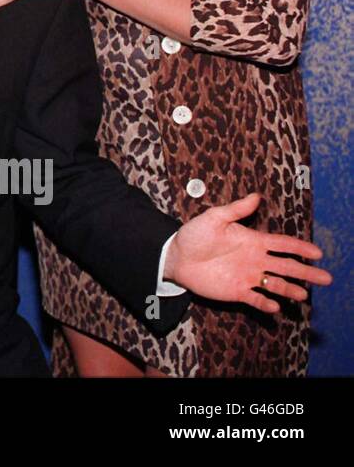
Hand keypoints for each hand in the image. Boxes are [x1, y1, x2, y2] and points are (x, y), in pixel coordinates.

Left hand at [164, 194, 330, 313]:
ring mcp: (247, 276)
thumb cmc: (194, 234)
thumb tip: (256, 196)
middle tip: (326, 278)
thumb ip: (236, 210)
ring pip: (275, 285)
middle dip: (306, 272)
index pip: (282, 244)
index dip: (300, 248)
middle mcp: (255, 260)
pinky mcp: (236, 291)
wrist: (176, 256)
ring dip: (289, 290)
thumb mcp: (214, 218)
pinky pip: (255, 299)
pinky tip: (275, 307)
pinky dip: (265, 303)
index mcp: (253, 241)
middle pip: (286, 266)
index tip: (317, 253)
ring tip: (303, 295)